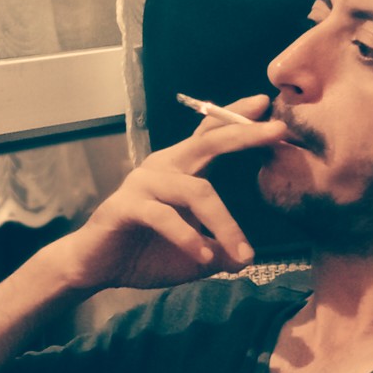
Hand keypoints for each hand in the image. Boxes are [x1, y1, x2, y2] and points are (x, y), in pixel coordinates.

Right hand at [50, 96, 285, 293]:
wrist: (95, 268)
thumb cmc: (143, 253)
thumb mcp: (194, 255)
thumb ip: (219, 251)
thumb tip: (244, 259)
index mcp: (179, 170)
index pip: (211, 135)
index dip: (238, 118)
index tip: (267, 104)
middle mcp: (162, 167)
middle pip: (207, 143)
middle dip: (244, 135)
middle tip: (277, 131)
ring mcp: (143, 183)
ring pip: (196, 191)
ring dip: (224, 223)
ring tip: (243, 254)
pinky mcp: (126, 205)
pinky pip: (165, 216)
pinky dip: (189, 237)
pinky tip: (204, 257)